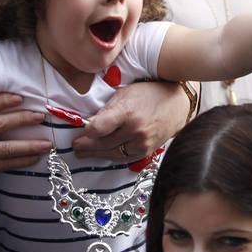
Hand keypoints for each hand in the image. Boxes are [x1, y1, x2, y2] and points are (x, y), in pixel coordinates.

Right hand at [0, 92, 49, 191]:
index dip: (3, 100)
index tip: (19, 97)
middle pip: (1, 124)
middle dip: (22, 119)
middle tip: (40, 115)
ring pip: (8, 147)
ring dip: (29, 145)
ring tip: (46, 143)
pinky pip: (5, 164)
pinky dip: (22, 161)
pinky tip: (35, 158)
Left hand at [74, 81, 189, 158]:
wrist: (176, 105)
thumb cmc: (149, 95)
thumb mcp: (125, 93)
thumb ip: (106, 110)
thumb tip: (88, 124)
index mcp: (127, 112)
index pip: (99, 128)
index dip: (87, 131)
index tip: (81, 130)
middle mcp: (135, 130)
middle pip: (102, 143)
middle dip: (85, 145)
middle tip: (75, 145)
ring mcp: (141, 143)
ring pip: (111, 154)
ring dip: (94, 154)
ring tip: (82, 152)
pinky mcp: (145, 152)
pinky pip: (122, 158)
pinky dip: (109, 156)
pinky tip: (100, 153)